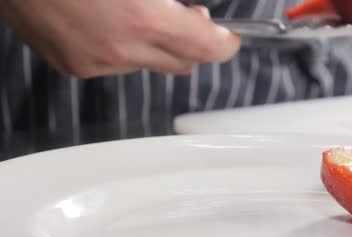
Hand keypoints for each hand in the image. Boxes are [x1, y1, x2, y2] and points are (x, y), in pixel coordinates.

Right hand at [0, 0, 240, 77]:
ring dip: (155, 46)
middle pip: (183, 64)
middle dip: (192, 44)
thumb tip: (192, 16)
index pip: (206, 48)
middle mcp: (121, 48)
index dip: (224, 44)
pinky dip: (122, 49)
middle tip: (187, 20)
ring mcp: (96, 62)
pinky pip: (116, 65)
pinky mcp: (75, 67)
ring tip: (134, 15)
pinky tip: (107, 24)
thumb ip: (169, 1)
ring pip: (149, 65)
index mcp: (141, 18)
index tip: (228, 39)